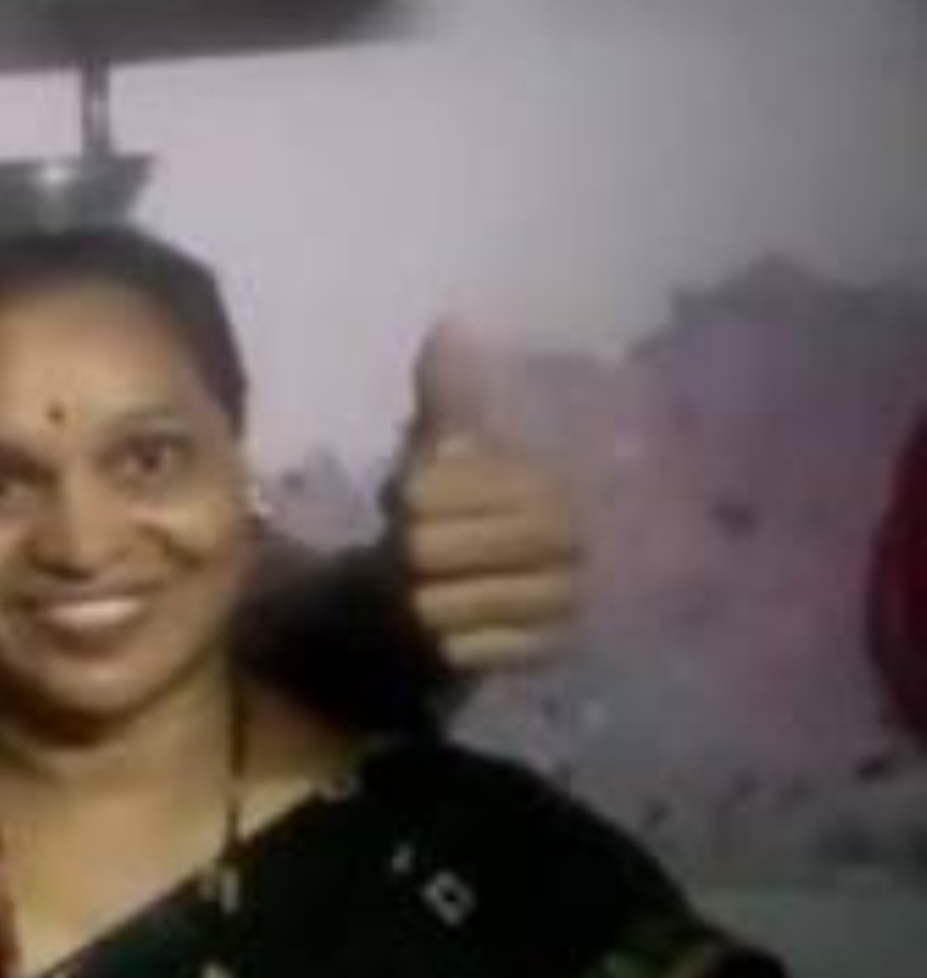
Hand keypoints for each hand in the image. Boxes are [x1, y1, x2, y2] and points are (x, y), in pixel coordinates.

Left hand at [388, 321, 583, 674]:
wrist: (459, 586)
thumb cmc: (451, 509)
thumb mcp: (442, 450)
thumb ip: (446, 396)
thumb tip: (447, 324)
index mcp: (549, 482)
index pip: (490, 484)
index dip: (431, 492)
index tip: (400, 499)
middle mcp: (577, 539)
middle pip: (490, 542)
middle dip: (432, 547)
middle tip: (402, 553)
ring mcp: (571, 599)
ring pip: (490, 598)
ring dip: (437, 599)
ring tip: (415, 596)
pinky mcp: (555, 653)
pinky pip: (498, 651)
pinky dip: (460, 644)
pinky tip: (441, 637)